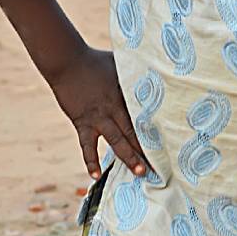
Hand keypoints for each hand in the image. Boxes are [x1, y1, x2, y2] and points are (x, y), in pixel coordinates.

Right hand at [49, 45, 149, 179]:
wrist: (67, 61)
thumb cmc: (95, 59)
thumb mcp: (120, 63)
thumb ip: (134, 71)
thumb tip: (153, 68)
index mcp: (124, 94)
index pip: (144, 116)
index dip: (157, 130)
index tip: (170, 143)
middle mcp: (113, 109)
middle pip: (134, 132)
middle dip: (148, 149)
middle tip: (161, 165)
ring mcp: (97, 118)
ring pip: (116, 141)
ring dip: (128, 157)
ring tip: (140, 173)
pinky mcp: (82, 123)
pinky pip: (87, 146)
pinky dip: (91, 161)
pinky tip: (96, 176)